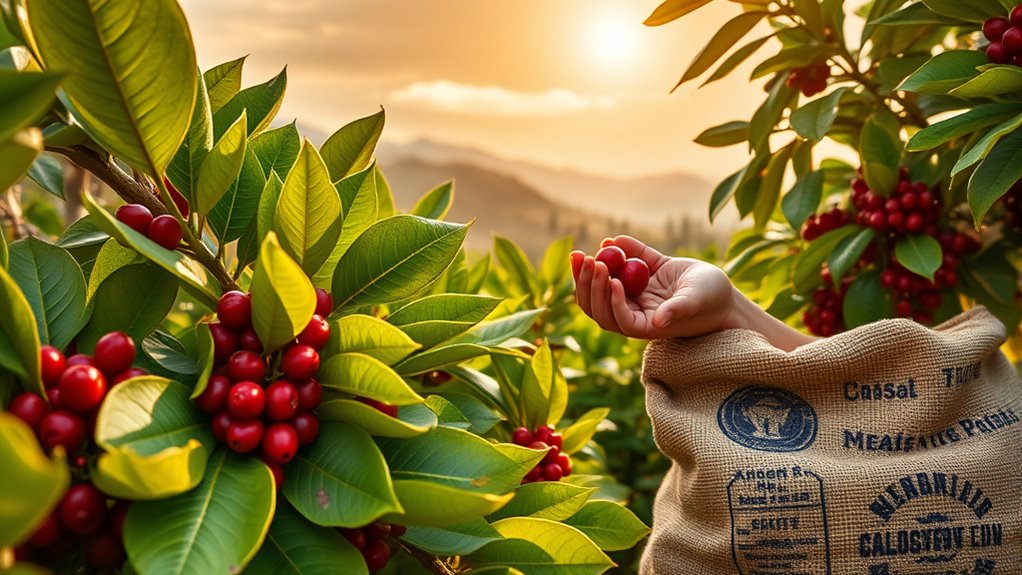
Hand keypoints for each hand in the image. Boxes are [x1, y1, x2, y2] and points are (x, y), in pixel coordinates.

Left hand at [570, 236, 736, 339]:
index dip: (612, 302)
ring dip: (589, 273)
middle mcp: (634, 312)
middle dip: (590, 285)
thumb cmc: (713, 301)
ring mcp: (635, 294)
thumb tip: (659, 320)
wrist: (722, 290)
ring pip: (602, 288)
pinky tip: (612, 239)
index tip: (614, 281)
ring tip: (583, 254)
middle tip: (589, 260)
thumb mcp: (696, 301)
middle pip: (601, 305)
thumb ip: (678, 309)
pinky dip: (615, 252)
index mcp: (646, 325)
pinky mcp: (642, 274)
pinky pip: (623, 264)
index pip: (619, 320)